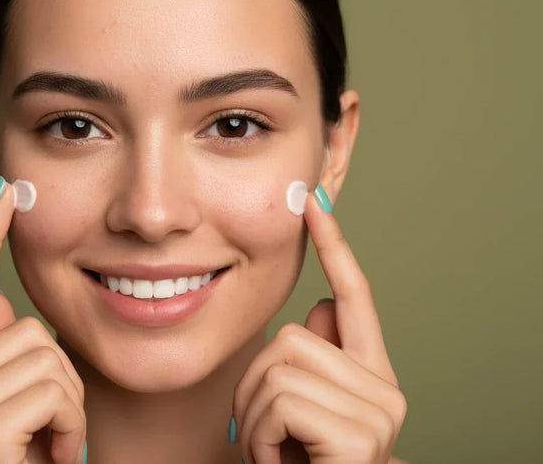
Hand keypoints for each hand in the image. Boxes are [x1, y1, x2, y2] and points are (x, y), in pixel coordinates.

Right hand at [0, 178, 86, 463]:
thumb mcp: (19, 408)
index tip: (4, 193)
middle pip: (24, 326)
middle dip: (58, 377)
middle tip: (49, 427)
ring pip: (45, 355)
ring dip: (67, 405)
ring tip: (48, 444)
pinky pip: (52, 389)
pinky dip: (69, 425)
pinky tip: (51, 456)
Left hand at [233, 186, 406, 463]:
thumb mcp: (295, 411)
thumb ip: (317, 360)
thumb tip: (324, 308)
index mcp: (367, 374)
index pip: (355, 296)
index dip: (334, 247)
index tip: (314, 202)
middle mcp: (385, 388)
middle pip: (291, 336)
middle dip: (257, 385)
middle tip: (268, 433)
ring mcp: (378, 412)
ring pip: (279, 366)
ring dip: (255, 415)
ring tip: (275, 451)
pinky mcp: (360, 436)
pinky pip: (281, 401)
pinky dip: (261, 436)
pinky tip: (279, 462)